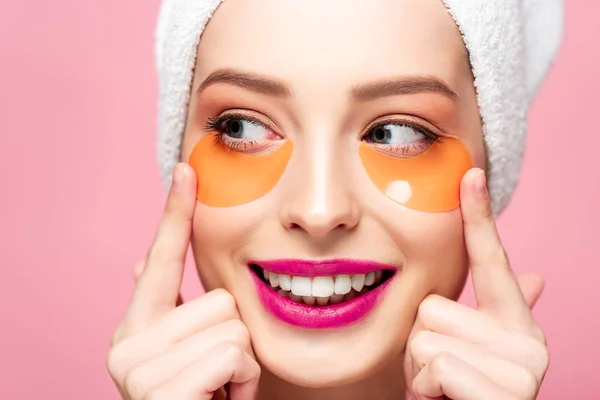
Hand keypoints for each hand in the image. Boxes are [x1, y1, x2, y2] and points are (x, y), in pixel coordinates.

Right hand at [107, 163, 259, 399]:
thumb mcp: (193, 355)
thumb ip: (169, 309)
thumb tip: (143, 261)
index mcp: (137, 328)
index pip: (162, 258)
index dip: (175, 213)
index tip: (188, 170)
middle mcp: (126, 343)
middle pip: (220, 298)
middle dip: (236, 341)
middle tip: (221, 378)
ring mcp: (136, 368)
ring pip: (231, 325)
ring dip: (243, 364)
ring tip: (221, 392)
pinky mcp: (158, 391)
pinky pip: (231, 353)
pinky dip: (243, 382)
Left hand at [405, 168, 548, 399]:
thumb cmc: (460, 399)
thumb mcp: (468, 353)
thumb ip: (501, 312)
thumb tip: (536, 274)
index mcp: (515, 324)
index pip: (492, 260)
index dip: (479, 216)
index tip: (470, 173)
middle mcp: (527, 340)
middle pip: (432, 307)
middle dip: (420, 346)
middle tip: (439, 377)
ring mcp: (523, 367)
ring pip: (427, 337)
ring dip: (419, 370)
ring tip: (442, 393)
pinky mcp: (506, 392)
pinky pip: (435, 367)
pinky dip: (427, 391)